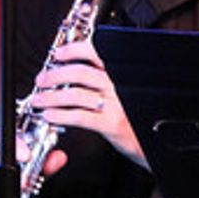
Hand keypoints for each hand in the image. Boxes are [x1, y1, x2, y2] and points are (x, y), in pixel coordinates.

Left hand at [28, 39, 148, 169]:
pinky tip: (50, 116)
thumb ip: (110, 82)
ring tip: (39, 100)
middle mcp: (120, 86)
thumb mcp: (130, 95)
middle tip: (42, 80)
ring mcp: (117, 105)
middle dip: (55, 75)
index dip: (74, 50)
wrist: (159, 147)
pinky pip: (79, 116)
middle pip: (81, 72)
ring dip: (51, 96)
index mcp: (124, 75)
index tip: (58, 53)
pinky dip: (60, 114)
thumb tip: (80, 74)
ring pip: (75, 93)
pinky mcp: (112, 125)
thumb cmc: (143, 122)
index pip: (98, 53)